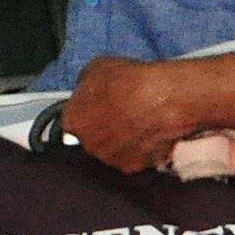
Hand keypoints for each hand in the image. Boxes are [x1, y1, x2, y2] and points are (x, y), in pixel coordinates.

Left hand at [61, 55, 193, 172]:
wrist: (162, 100)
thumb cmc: (130, 82)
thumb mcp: (98, 67)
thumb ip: (85, 83)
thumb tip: (87, 87)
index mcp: (74, 121)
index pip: (72, 120)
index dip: (85, 112)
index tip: (96, 105)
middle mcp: (88, 145)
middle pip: (91, 138)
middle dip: (102, 127)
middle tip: (119, 112)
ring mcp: (111, 159)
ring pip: (112, 150)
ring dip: (120, 140)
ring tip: (138, 121)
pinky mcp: (135, 167)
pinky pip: (133, 158)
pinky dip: (139, 149)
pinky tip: (149, 132)